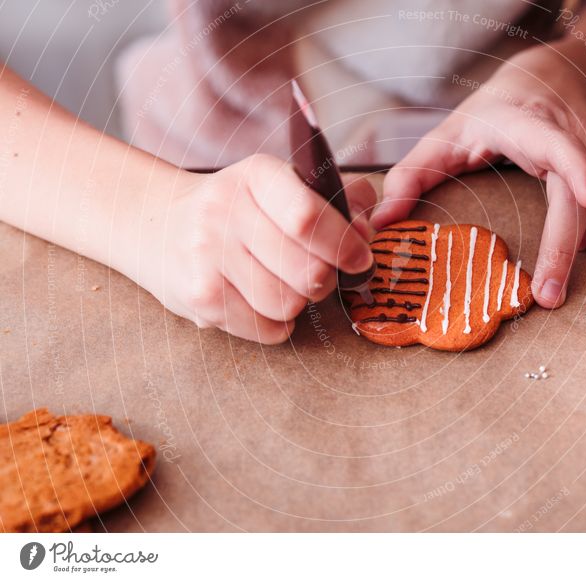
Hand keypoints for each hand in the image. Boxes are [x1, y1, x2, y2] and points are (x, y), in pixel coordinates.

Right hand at [136, 154, 375, 343]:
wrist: (152, 223)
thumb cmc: (236, 208)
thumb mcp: (279, 186)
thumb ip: (334, 201)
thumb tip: (367, 231)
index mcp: (257, 175)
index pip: (308, 217)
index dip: (345, 245)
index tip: (361, 260)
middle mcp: (225, 211)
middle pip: (308, 270)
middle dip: (326, 279)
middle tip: (317, 273)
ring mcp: (207, 256)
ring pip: (289, 304)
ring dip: (299, 302)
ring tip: (281, 284)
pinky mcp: (198, 298)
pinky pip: (266, 329)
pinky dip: (276, 324)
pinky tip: (261, 301)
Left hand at [373, 49, 585, 307]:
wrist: (543, 75)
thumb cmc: (491, 113)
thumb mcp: (444, 137)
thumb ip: (410, 176)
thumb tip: (381, 223)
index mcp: (523, 121)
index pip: (556, 141)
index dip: (577, 167)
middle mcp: (568, 126)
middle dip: (572, 243)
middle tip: (550, 293)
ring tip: (570, 257)